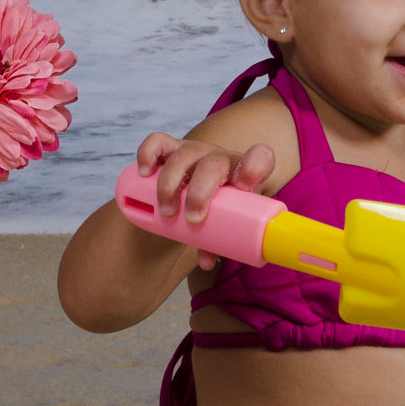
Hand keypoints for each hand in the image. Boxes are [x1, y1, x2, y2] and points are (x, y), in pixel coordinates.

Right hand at [133, 131, 275, 268]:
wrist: (204, 188)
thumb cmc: (222, 208)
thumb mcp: (228, 223)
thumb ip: (220, 242)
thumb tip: (207, 263)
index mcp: (244, 173)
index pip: (259, 158)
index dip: (253, 167)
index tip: (243, 185)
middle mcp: (221, 157)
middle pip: (212, 165)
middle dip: (199, 193)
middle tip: (192, 219)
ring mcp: (196, 150)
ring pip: (183, 156)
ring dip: (171, 184)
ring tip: (167, 212)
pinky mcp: (173, 147)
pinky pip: (158, 142)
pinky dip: (148, 154)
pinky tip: (144, 172)